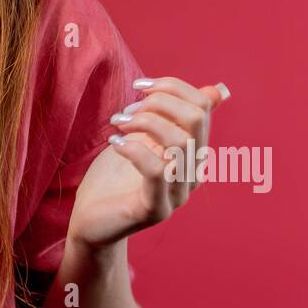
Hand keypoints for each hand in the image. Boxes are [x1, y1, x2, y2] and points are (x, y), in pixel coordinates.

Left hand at [66, 76, 230, 251]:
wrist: (92, 221)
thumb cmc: (116, 177)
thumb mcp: (145, 138)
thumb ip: (174, 117)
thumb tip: (215, 91)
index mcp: (194, 153)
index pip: (202, 107)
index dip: (172, 87)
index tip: (139, 86)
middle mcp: (193, 174)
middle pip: (196, 120)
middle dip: (159, 102)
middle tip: (128, 109)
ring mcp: (177, 195)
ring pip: (181, 143)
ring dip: (145, 122)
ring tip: (118, 122)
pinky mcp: (155, 210)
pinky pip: (157, 172)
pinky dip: (134, 149)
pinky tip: (114, 143)